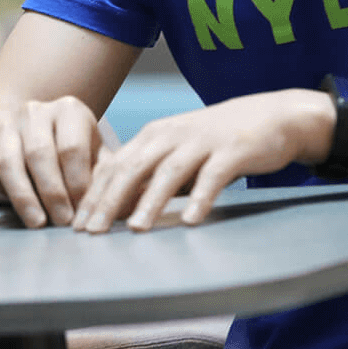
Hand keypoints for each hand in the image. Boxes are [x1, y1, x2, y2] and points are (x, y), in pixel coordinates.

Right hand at [0, 96, 106, 226]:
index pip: (71, 147)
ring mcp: (6, 128)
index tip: (84, 210)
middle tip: (63, 221)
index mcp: (69, 109)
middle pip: (39, 152)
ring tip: (38, 222)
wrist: (43, 142)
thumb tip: (120, 206)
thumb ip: (108, 177)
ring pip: (9, 160)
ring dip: (23, 195)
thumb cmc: (79, 159)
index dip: (78, 183)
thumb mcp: (98, 160)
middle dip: (52, 191)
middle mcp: (35, 112)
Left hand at [74, 89, 330, 230]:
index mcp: (152, 136)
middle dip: (110, 201)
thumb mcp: (175, 153)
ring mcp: (201, 141)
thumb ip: (148, 177)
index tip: (76, 226)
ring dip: (150, 202)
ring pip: (169, 172)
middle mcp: (170, 135)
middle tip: (93, 232)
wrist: (270, 116)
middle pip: (133, 169)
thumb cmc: (215, 142)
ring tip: (136, 229)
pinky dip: (201, 197)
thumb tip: (114, 209)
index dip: (93, 196)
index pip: (114, 168)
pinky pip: (214, 176)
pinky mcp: (232, 150)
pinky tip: (191, 220)